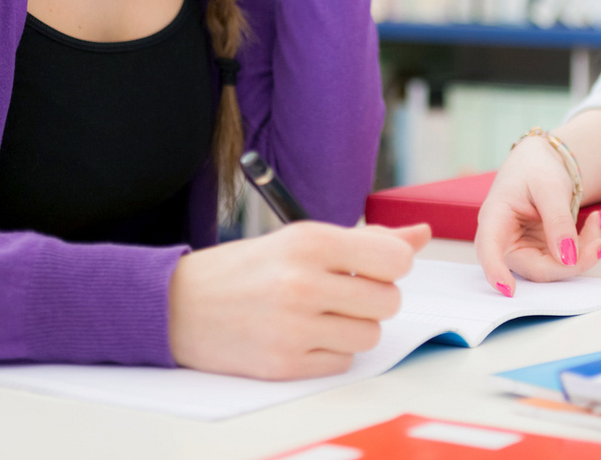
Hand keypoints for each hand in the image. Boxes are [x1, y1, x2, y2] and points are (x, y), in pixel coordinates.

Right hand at [167, 221, 430, 378]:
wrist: (180, 305)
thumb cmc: (249, 268)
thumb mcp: (302, 239)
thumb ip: (366, 240)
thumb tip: (420, 236)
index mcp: (311, 242)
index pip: (395, 260)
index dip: (392, 266)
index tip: (373, 268)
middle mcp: (304, 283)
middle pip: (388, 302)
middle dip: (374, 298)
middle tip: (344, 292)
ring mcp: (294, 327)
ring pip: (370, 335)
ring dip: (355, 327)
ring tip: (323, 314)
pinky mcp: (286, 364)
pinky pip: (342, 361)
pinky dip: (332, 351)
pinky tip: (305, 335)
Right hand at [475, 135, 600, 296]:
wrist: (541, 161)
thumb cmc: (536, 168)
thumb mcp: (549, 187)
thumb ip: (558, 221)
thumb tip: (568, 258)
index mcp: (495, 218)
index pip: (490, 251)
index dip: (496, 272)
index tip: (509, 290)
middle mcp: (505, 241)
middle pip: (536, 267)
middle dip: (575, 260)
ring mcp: (524, 248)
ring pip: (557, 266)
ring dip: (586, 251)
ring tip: (600, 222)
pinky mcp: (541, 251)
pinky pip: (566, 259)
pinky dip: (586, 246)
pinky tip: (598, 226)